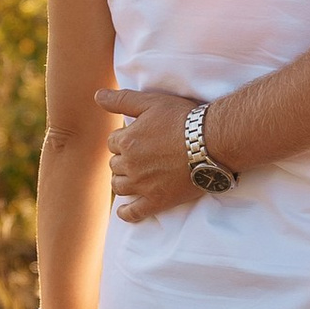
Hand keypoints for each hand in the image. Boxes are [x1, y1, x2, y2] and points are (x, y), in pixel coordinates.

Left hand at [98, 86, 204, 223]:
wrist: (211, 142)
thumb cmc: (183, 119)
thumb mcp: (151, 102)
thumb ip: (121, 99)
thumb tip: (97, 95)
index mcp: (127, 141)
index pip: (113, 142)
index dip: (125, 139)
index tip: (139, 138)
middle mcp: (130, 165)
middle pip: (115, 164)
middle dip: (124, 160)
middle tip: (142, 156)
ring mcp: (143, 185)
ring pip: (119, 186)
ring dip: (123, 181)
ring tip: (134, 177)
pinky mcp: (157, 201)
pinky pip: (134, 213)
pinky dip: (127, 213)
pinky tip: (125, 211)